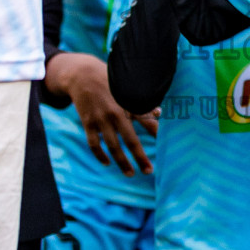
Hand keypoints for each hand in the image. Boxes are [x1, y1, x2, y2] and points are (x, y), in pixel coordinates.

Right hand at [46, 53, 155, 175]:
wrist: (83, 75)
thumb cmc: (110, 83)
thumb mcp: (127, 88)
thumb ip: (142, 102)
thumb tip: (159, 112)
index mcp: (129, 104)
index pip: (147, 122)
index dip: (156, 135)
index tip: (166, 149)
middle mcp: (116, 113)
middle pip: (130, 140)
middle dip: (140, 157)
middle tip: (149, 171)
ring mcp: (101, 119)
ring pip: (113, 146)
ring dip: (121, 162)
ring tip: (130, 173)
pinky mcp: (88, 122)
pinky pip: (94, 143)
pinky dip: (100, 155)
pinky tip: (107, 163)